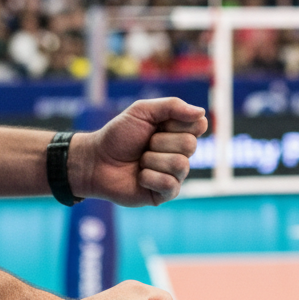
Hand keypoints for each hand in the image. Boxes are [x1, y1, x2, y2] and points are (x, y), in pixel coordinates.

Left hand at [71, 98, 207, 206]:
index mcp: (178, 131)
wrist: (96, 160)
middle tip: (144, 144)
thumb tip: (202, 113)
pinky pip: (170, 184)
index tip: (157, 124)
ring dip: (152, 160)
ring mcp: (175, 174)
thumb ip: (172, 106)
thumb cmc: (118, 135)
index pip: (199, 124)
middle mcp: (180, 153)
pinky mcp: (165, 193)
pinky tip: (139, 177)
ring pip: (180, 164)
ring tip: (139, 161)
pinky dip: (149, 177)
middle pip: (190, 145)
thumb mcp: (142, 111)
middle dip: (159, 142)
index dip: (176, 123)